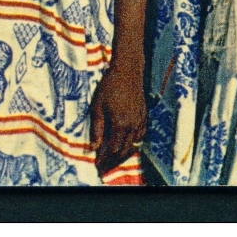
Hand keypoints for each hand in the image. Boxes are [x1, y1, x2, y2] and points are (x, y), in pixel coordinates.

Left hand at [89, 59, 145, 174]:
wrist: (128, 70)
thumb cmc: (109, 86)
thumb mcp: (97, 106)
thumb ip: (96, 128)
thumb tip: (93, 148)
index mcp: (120, 124)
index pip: (112, 150)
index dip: (104, 160)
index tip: (97, 166)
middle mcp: (132, 125)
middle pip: (124, 150)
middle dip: (113, 161)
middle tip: (104, 167)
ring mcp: (140, 120)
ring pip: (133, 144)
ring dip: (123, 154)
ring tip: (114, 159)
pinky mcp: (144, 115)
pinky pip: (140, 135)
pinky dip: (133, 143)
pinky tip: (127, 144)